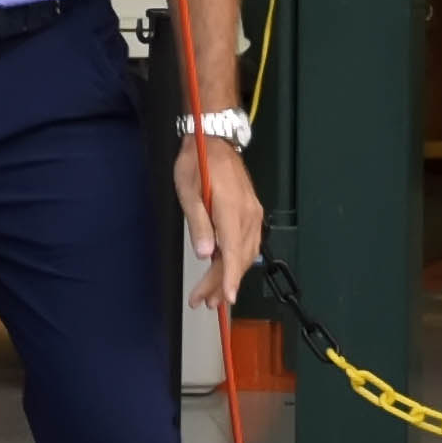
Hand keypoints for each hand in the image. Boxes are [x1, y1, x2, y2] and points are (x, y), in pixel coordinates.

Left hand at [174, 137, 264, 311]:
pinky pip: (249, 244)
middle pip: (238, 258)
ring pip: (245, 254)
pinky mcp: (253, 213)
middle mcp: (248, 214)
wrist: (216, 140)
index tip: (226, 298)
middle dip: (221, 283)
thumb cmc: (197, 162)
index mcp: (231, 208)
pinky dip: (238, 261)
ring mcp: (253, 214)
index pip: (232, 252)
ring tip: (212, 295)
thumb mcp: (188, 191)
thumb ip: (198, 224)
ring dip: (229, 276)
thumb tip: (204, 253)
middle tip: (202, 301)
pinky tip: (226, 271)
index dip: (229, 278)